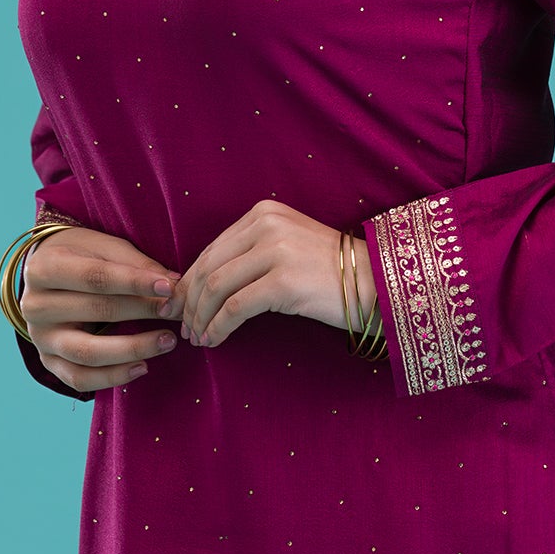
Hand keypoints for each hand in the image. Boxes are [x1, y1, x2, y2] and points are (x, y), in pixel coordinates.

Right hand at [20, 224, 183, 391]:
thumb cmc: (82, 255)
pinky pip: (80, 379)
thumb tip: (173, 284)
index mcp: (44, 268)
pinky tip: (143, 367)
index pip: (95, 277)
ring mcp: (40, 338)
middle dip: (142, 311)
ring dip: (133, 349)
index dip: (135, 282)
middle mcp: (35, 306)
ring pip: (88, 352)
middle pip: (95, 311)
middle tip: (175, 311)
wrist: (46, 274)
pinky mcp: (48, 362)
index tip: (169, 286)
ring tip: (167, 341)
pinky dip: (113, 377)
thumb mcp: (104, 247)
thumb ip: (135, 264)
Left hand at [176, 199, 375, 348]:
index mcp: (263, 213)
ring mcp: (276, 250)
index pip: (212, 249)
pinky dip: (219, 327)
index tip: (178, 305)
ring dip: (201, 317)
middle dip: (189, 302)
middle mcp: (266, 224)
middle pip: (208, 268)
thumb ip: (249, 254)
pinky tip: (215, 340)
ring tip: (198, 337)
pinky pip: (235, 308)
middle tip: (183, 327)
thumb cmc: (329, 271)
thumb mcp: (286, 246)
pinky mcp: (283, 280)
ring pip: (216, 288)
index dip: (189, 281)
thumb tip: (201, 284)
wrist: (376, 282)